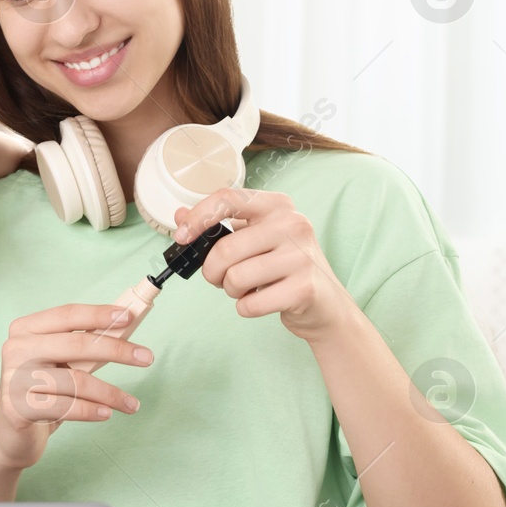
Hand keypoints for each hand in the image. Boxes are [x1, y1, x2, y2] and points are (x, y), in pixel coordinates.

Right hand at [0, 304, 151, 471]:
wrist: (10, 433)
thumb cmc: (41, 392)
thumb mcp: (59, 362)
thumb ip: (84, 345)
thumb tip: (124, 329)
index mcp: (25, 329)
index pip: (67, 314)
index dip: (99, 314)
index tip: (129, 316)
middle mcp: (16, 349)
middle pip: (76, 344)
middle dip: (117, 349)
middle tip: (147, 357)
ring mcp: (14, 378)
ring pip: (76, 381)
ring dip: (111, 393)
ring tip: (131, 404)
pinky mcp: (17, 408)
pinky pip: (66, 407)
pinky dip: (92, 411)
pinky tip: (106, 414)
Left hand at [172, 187, 357, 342]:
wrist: (325, 305)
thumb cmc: (282, 268)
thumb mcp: (253, 240)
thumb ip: (219, 226)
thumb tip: (180, 215)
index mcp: (277, 205)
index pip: (227, 199)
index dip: (197, 217)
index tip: (182, 236)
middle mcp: (293, 224)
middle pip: (224, 248)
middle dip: (212, 271)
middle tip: (221, 278)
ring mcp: (301, 256)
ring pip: (235, 278)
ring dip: (231, 290)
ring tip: (248, 287)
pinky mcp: (304, 289)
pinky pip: (249, 304)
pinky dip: (246, 308)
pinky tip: (263, 301)